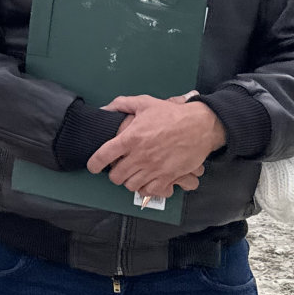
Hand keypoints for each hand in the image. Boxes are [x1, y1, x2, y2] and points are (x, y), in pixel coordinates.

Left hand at [88, 94, 225, 198]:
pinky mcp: (168, 176)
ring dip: (129, 181)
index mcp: (130, 138)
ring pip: (131, 185)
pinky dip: (145, 188)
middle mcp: (140, 156)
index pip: (103, 156)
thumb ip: (121, 104)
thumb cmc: (172, 114)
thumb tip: (105, 108)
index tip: (93, 167)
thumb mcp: (144, 103)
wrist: (200, 125)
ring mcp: (154, 168)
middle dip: (114, 174)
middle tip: (118, 168)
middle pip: (116, 176)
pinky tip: (146, 181)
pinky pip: (149, 191)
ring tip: (132, 174)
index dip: (94, 164)